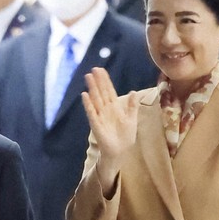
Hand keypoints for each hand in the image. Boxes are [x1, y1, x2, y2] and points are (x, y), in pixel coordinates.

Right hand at [81, 67, 138, 191]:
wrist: (120, 151)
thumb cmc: (125, 136)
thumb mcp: (132, 119)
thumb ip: (132, 106)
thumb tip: (134, 92)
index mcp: (114, 107)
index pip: (109, 90)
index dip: (105, 80)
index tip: (101, 70)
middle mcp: (105, 109)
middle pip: (101, 92)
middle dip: (97, 81)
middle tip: (93, 69)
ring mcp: (100, 116)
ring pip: (95, 99)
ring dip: (92, 88)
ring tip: (88, 77)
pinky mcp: (96, 124)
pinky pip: (91, 112)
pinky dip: (88, 104)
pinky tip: (84, 95)